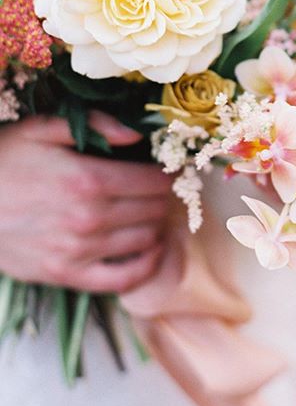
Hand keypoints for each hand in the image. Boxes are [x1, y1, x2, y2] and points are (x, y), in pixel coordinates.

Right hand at [0, 112, 171, 292]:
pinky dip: (145, 267)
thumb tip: (136, 133)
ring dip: (157, 226)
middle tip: (161, 191)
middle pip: (153, 210)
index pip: (153, 181)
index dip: (168, 175)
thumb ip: (94, 125)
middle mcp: (88, 218)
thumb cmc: (2, 161)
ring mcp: (77, 251)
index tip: (168, 170)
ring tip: (153, 214)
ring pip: (144, 241)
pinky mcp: (65, 275)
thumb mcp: (41, 128)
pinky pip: (121, 279)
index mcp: (87, 179)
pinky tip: (150, 251)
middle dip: (164, 198)